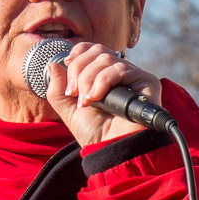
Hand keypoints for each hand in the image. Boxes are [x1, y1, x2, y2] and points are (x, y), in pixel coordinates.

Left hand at [45, 42, 161, 146]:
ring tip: (86, 101)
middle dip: (78, 68)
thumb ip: (57, 89)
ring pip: (106, 58)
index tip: (66, 64)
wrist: (112, 150)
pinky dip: (102, 81)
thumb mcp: (68, 110)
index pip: (93, 49)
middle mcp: (120, 73)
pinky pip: (120, 69)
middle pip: (97, 50)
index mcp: (104, 75)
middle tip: (72, 92)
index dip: (78, 52)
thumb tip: (52, 65)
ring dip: (88, 79)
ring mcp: (134, 76)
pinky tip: (96, 98)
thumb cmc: (95, 134)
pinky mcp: (146, 82)